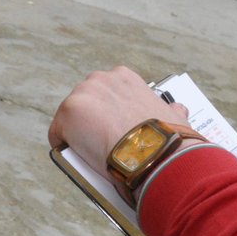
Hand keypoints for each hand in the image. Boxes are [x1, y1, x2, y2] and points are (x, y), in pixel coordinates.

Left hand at [48, 66, 188, 175]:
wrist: (154, 151)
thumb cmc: (167, 136)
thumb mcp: (174, 115)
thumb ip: (171, 109)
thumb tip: (179, 109)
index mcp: (124, 77)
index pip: (106, 93)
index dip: (108, 113)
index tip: (113, 129)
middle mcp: (101, 79)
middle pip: (86, 102)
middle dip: (91, 120)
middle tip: (102, 143)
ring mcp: (82, 94)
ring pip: (72, 118)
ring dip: (77, 133)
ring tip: (90, 154)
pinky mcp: (68, 113)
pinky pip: (57, 134)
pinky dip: (64, 147)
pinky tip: (76, 158)